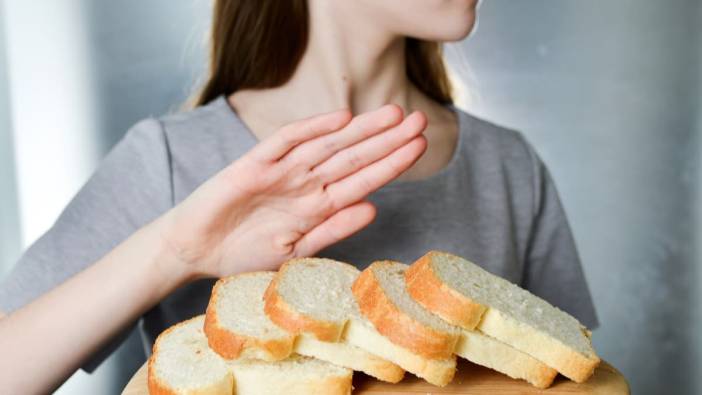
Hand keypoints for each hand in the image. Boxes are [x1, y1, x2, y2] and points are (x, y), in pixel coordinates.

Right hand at [158, 104, 426, 277]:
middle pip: (353, 156)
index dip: (392, 163)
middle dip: (387, 139)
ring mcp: (281, 171)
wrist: (195, 250)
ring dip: (360, 130)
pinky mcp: (254, 164)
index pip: (363, 180)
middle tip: (420, 120)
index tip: (420, 147)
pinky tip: (340, 119)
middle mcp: (305, 183)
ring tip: (393, 114)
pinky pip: (285, 142)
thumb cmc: (244, 253)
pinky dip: (311, 129)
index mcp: (318, 205)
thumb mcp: (295, 250)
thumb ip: (333, 230)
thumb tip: (374, 209)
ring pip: (328, 145)